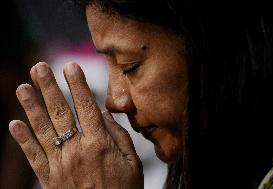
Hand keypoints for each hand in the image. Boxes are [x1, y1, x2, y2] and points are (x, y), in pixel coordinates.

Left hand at [9, 62, 142, 188]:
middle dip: (49, 88)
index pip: (86, 106)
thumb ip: (118, 135)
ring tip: (22, 87)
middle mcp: (76, 150)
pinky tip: (13, 123)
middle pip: (60, 113)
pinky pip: (33, 156)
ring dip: (31, 107)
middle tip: (39, 68)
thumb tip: (104, 113)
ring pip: (42, 130)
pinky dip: (22, 139)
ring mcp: (60, 164)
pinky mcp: (49, 178)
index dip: (78, 85)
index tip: (70, 66)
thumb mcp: (132, 162)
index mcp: (99, 144)